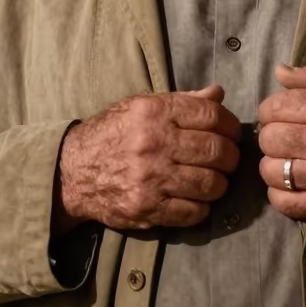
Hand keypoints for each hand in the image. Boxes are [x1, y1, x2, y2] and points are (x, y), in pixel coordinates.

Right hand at [55, 85, 240, 231]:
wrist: (73, 170)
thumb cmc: (112, 132)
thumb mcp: (141, 105)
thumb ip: (182, 100)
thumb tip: (218, 94)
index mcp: (154, 112)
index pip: (210, 116)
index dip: (230, 124)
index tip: (232, 132)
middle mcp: (154, 143)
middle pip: (215, 150)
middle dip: (231, 156)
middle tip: (228, 159)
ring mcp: (151, 178)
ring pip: (210, 183)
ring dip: (220, 183)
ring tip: (215, 179)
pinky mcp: (147, 209)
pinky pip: (193, 212)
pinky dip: (203, 207)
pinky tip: (197, 199)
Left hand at [257, 64, 305, 223]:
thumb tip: (278, 72)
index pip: (274, 108)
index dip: (271, 111)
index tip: (280, 116)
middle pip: (269, 139)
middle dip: (271, 136)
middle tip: (284, 138)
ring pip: (271, 171)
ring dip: (273, 165)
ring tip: (287, 161)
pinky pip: (284, 203)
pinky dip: (279, 195)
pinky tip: (290, 185)